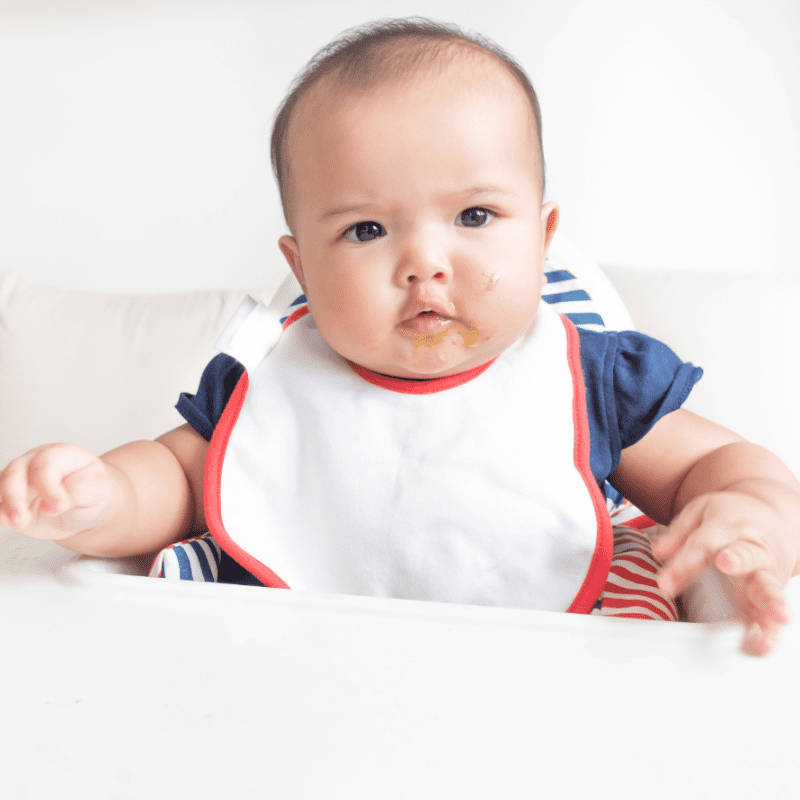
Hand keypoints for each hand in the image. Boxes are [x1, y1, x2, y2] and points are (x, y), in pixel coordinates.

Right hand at [0, 444, 111, 539]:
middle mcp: (34, 462)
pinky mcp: (9, 499)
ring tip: (18, 524)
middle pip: (14, 472)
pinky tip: (4, 520)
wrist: (84, 506)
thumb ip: (80, 491)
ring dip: (5, 506)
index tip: (59, 506)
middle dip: (15, 498)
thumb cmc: (90, 491)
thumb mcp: (96, 489)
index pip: (46, 464)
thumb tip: (56, 504)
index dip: (49, 487)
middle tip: (23, 520)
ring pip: (1, 485)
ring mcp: (19, 480)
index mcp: (59, 454)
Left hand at [651, 483, 797, 655]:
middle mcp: (750, 547)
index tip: (664, 583)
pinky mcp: (773, 590)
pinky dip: (771, 629)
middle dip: (736, 560)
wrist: (771, 513)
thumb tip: (657, 552)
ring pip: (768, 585)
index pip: (701, 545)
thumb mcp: (700, 511)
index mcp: (726, 526)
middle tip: (726, 563)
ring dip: (769, 600)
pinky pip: (772, 611)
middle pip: (743, 555)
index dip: (682, 564)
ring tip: (772, 616)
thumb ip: (678, 532)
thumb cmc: (730, 515)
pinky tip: (766, 643)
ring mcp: (765, 570)